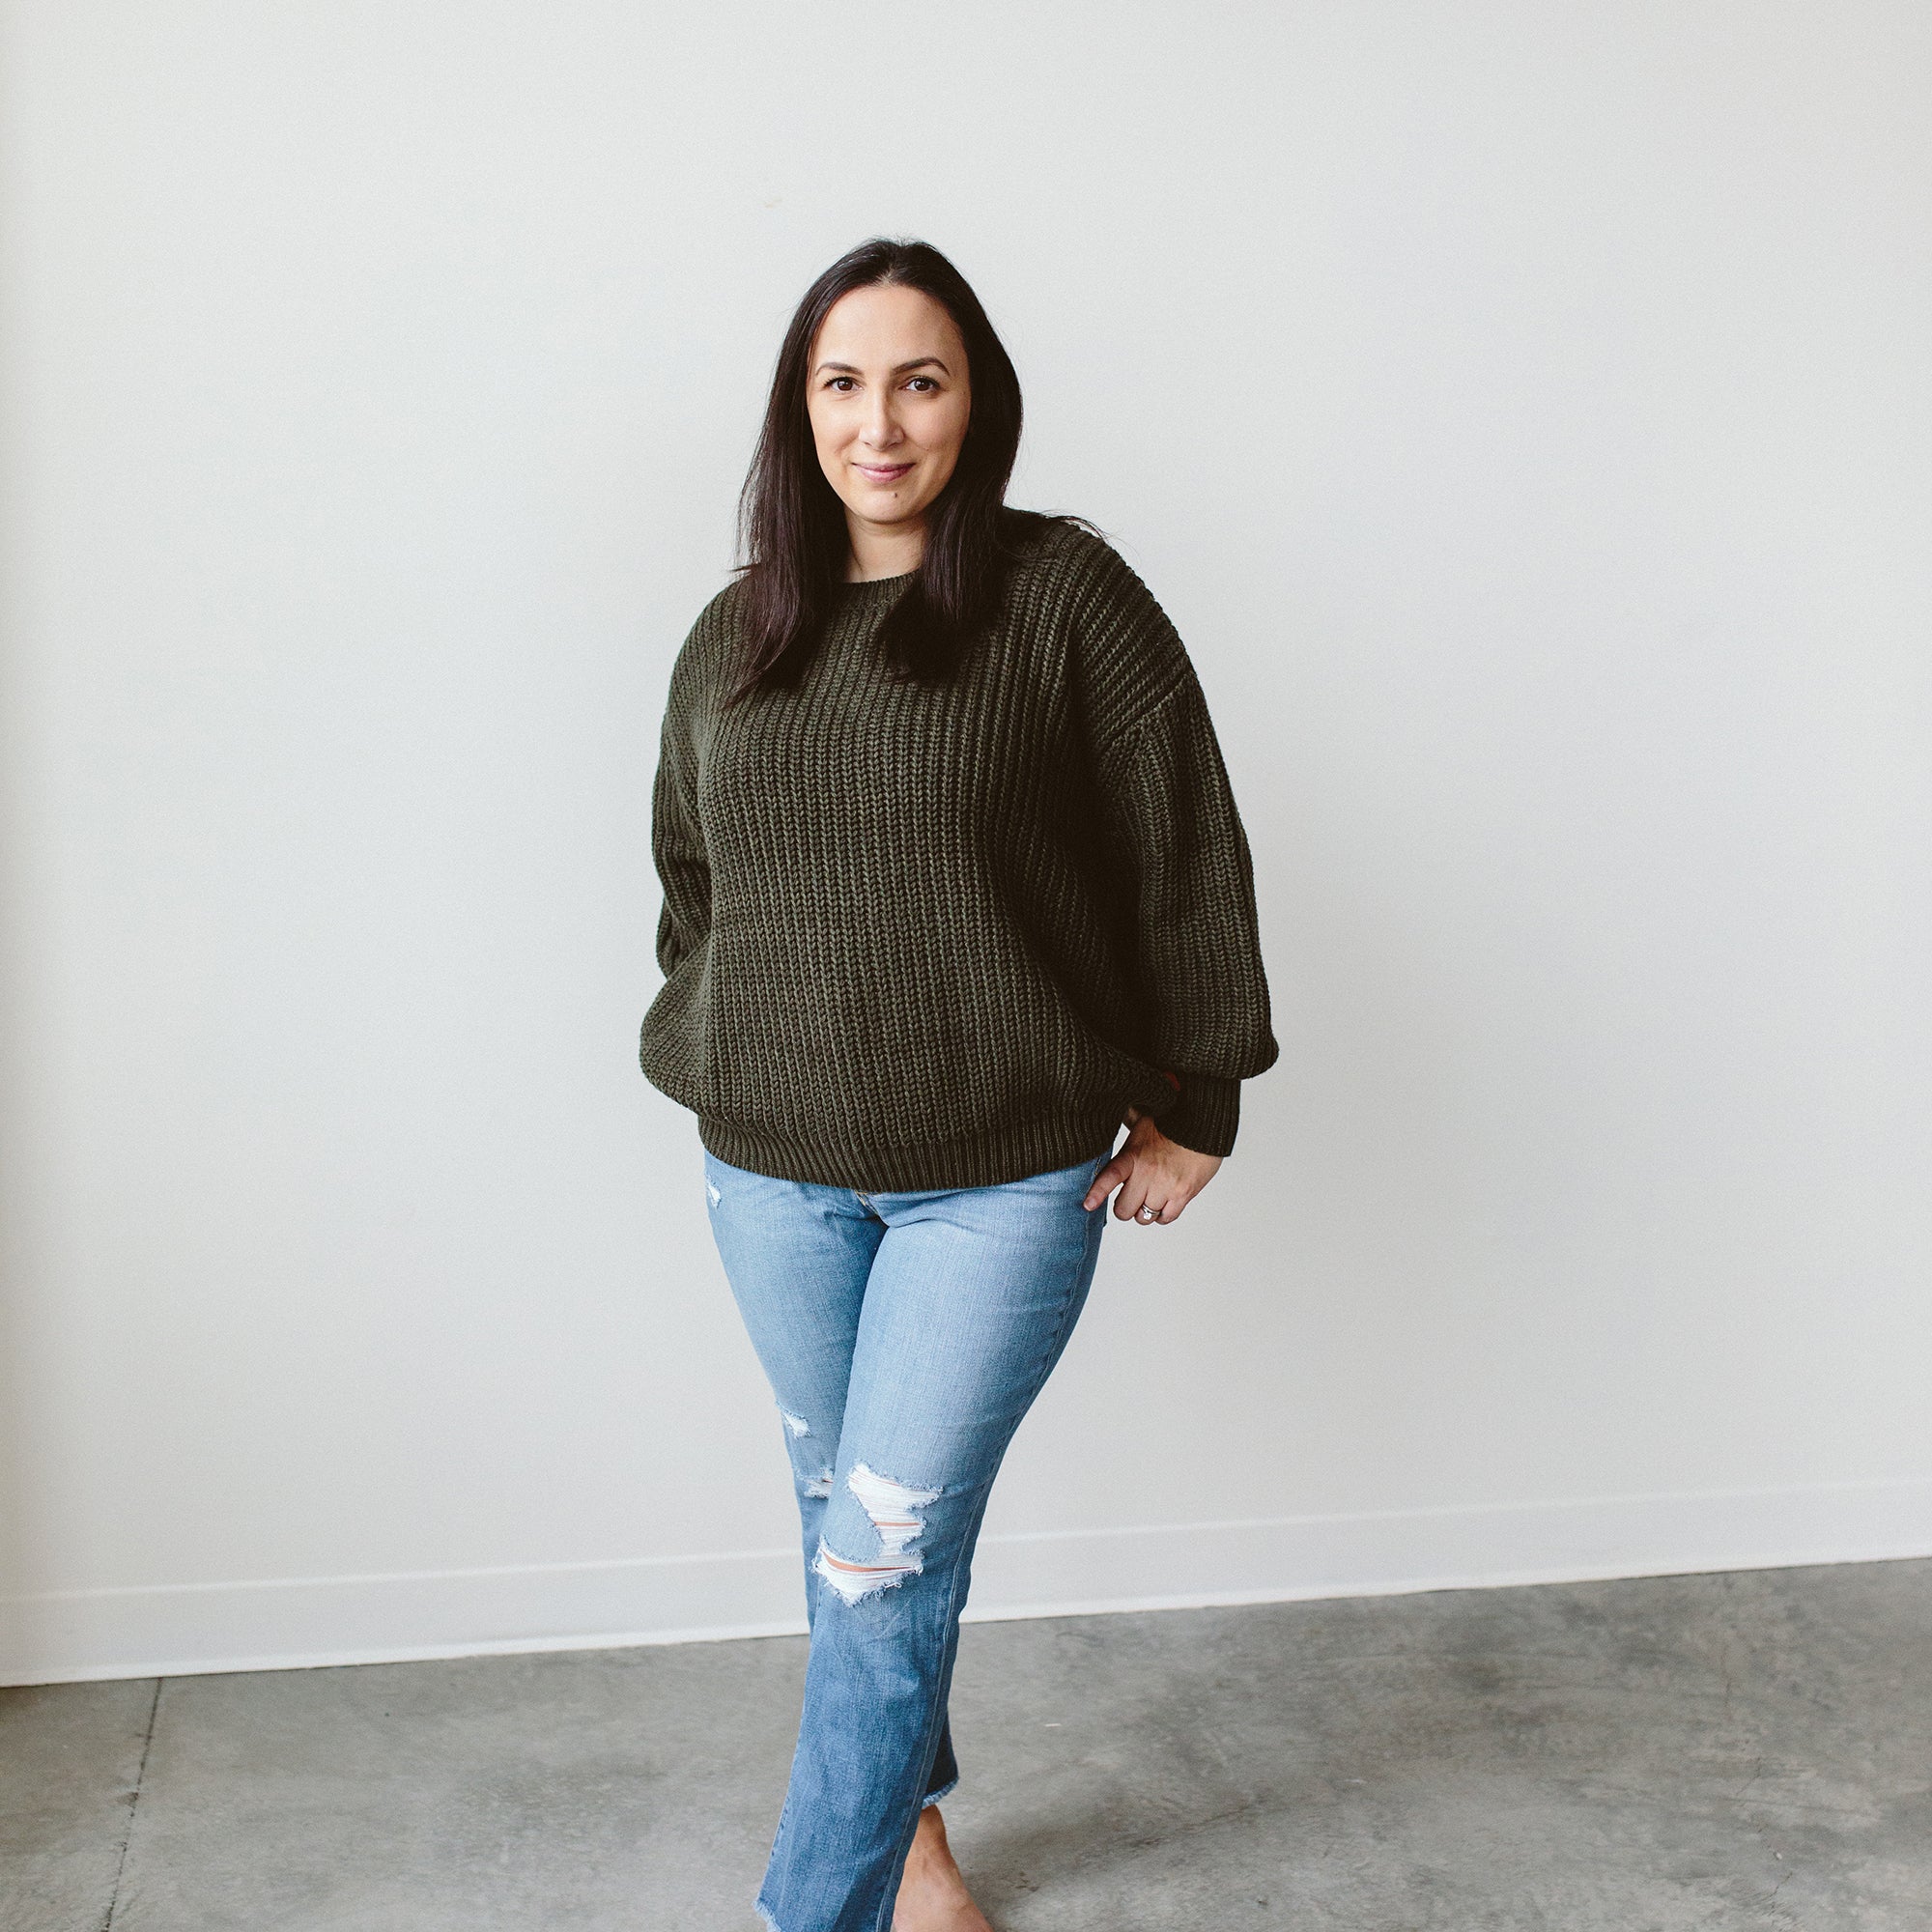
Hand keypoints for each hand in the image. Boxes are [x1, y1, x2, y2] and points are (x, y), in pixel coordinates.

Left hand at [1084, 1105, 1222, 1223]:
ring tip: (1150, 1198)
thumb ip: (1125, 1134)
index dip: (1097, 1193)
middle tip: (1130, 1198)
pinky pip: (1166, 1218)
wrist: (1203, 1124)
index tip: (1088, 1205)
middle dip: (1125, 1207)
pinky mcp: (1183, 1194)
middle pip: (1124, 1209)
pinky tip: (1164, 1202)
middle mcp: (1147, 1173)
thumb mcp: (1141, 1123)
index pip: (1109, 1177)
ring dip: (1144, 1211)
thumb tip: (1109, 1124)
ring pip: (1144, 1217)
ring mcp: (1165, 1186)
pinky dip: (1163, 1215)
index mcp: (1133, 1155)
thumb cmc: (1171, 1122)